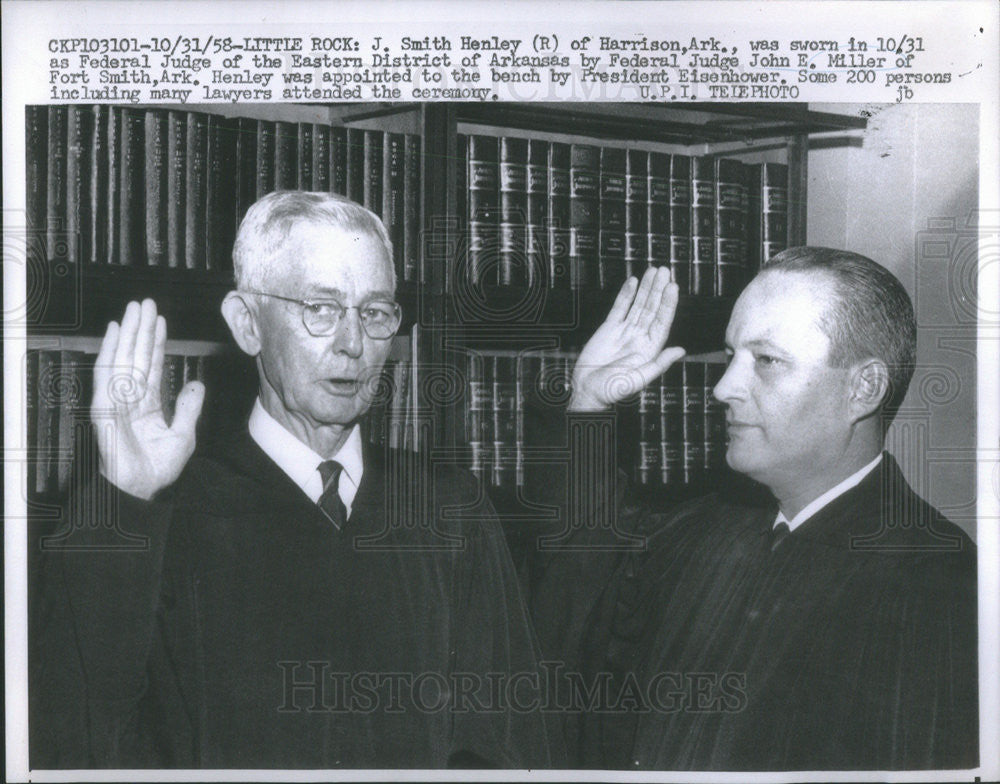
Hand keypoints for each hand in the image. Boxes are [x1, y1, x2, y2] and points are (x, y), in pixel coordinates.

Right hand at [91, 299, 204, 499]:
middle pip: (137, 355)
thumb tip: (198, 383)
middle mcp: (130, 397)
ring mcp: (116, 399)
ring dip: (128, 331)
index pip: (152, 365)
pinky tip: (114, 332)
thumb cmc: (158, 467)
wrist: (141, 488)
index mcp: (147, 404)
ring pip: (123, 357)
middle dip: (142, 328)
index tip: (161, 320)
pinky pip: (106, 372)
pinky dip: (109, 350)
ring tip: (135, 309)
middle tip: (146, 302)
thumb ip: (190, 407)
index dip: (156, 342)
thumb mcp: (184, 433)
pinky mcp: (104, 404)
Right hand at [569, 267, 685, 411]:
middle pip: (652, 309)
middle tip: (665, 271)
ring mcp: (625, 331)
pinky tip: (633, 282)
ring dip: (646, 288)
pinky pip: (620, 308)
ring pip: (639, 305)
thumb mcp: (638, 380)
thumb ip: (659, 364)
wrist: (588, 390)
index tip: (672, 287)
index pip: (662, 322)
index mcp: (650, 349)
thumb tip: (680, 350)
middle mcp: (640, 337)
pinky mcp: (609, 328)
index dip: (668, 304)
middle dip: (658, 290)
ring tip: (653, 271)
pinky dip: (626, 294)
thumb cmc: (612, 391)